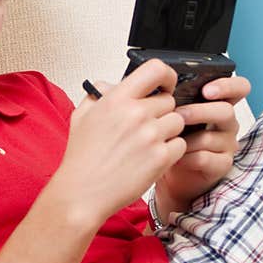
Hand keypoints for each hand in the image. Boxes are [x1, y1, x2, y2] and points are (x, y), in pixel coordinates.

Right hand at [51, 59, 186, 229]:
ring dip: (167, 132)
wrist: (82, 193)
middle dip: (161, 112)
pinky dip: (171, 151)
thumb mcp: (81, 117)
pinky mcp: (161, 158)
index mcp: (116, 99)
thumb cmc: (81, 158)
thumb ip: (98, 95)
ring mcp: (150, 136)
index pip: (155, 69)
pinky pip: (180, 144)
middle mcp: (136, 114)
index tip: (164, 85)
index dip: (166, 76)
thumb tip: (111, 84)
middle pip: (169, 101)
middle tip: (146, 127)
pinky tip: (151, 158)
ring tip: (147, 145)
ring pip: (177, 122)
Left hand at [155, 75, 251, 214]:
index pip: (239, 87)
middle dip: (200, 112)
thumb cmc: (168, 137)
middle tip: (179, 114)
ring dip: (188, 138)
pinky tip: (175, 157)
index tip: (207, 89)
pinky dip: (187, 157)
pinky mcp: (221, 164)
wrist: (166, 169)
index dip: (227, 86)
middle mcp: (226, 122)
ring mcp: (226, 144)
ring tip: (169, 139)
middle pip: (226, 111)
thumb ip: (172, 97)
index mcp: (218, 103)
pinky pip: (206, 158)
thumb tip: (157, 83)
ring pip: (213, 137)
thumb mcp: (170, 112)